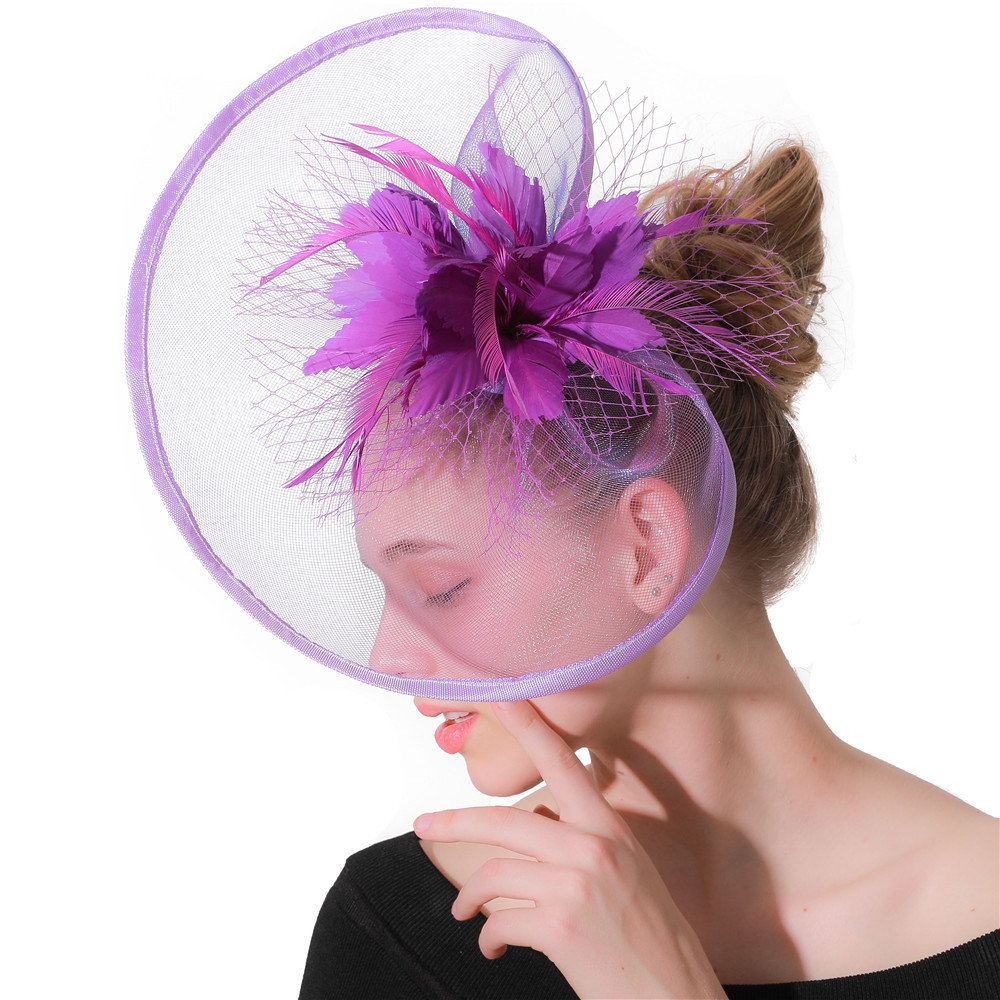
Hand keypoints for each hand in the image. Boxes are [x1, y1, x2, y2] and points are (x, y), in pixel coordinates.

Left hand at [412, 700, 726, 999]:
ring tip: (464, 913)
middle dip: (454, 822)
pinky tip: (495, 949)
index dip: (530, 727)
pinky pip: (499, 922)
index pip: (562, 764)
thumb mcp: (625, 870)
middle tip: (423, 825)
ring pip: (492, 875)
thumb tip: (533, 828)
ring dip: (468, 899)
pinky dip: (488, 939)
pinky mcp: (561, 929)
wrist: (673, 995)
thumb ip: (581, 840)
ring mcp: (576, 887)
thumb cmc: (647, 935)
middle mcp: (592, 848)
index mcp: (607, 827)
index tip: (502, 697)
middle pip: (502, 820)